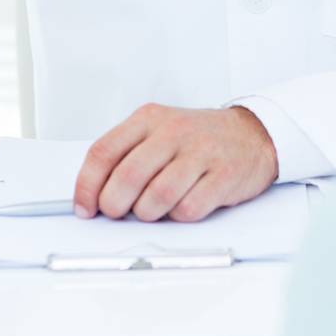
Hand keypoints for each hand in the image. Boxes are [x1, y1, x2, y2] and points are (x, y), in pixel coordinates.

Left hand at [72, 103, 278, 223]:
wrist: (251, 134)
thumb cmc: (196, 139)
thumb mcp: (157, 132)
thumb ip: (125, 156)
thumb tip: (92, 195)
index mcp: (148, 119)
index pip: (103, 152)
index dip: (87, 186)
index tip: (85, 208)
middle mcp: (172, 132)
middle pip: (127, 178)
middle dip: (115, 206)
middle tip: (118, 212)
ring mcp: (199, 153)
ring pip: (156, 198)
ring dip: (148, 213)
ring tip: (153, 208)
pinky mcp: (223, 175)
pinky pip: (188, 209)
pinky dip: (179, 216)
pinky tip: (182, 204)